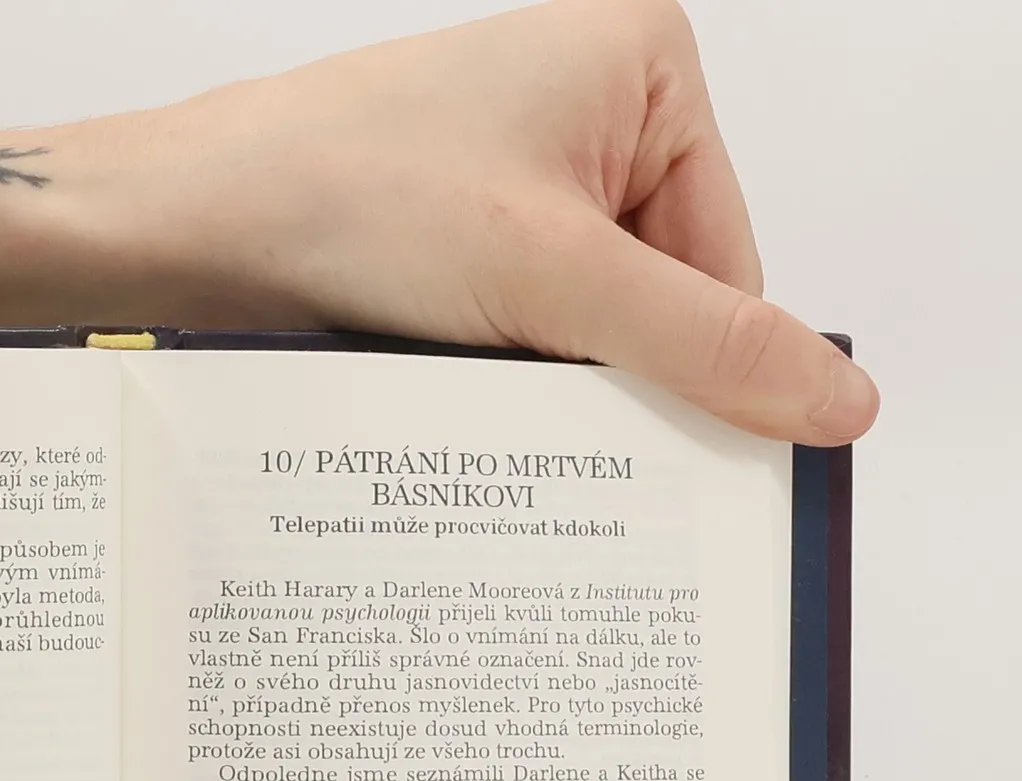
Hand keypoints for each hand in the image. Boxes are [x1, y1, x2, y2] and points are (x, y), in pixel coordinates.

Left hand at [0, 0, 876, 443]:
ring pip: (585, 338)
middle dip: (617, 386)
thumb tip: (840, 401)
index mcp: (645, 70)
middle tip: (577, 465)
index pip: (733, 264)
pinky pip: (520, 342)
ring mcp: (513, 188)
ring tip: (493, 423)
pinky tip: (462, 420)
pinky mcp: (452, 250)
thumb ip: (704, 342)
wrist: (181, 231)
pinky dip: (501, 394)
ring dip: (550, 400)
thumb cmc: (344, 199)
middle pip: (661, 306)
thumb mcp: (551, 277)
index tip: (690, 469)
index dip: (709, 371)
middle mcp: (586, 119)